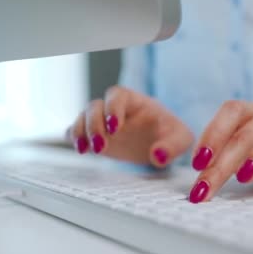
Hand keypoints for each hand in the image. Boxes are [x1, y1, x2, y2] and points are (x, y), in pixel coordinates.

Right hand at [68, 86, 193, 166]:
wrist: (159, 141)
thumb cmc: (169, 133)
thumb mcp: (180, 138)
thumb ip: (172, 146)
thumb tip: (158, 157)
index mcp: (133, 100)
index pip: (117, 95)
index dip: (113, 108)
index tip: (115, 127)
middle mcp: (113, 108)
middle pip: (95, 107)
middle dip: (94, 126)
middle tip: (101, 147)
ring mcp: (101, 121)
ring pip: (82, 118)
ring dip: (80, 132)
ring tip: (84, 150)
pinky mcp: (93, 135)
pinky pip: (75, 130)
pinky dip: (73, 137)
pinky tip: (80, 149)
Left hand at [187, 100, 252, 202]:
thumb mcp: (239, 150)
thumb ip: (219, 159)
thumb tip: (197, 184)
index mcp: (249, 111)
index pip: (229, 112)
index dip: (212, 135)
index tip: (198, 163)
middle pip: (245, 134)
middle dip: (223, 162)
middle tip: (208, 187)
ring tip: (243, 178)